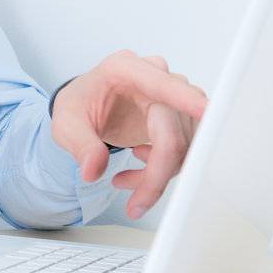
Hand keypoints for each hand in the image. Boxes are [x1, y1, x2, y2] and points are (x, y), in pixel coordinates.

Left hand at [50, 50, 206, 219]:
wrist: (87, 105)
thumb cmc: (80, 106)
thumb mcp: (66, 124)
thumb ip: (80, 145)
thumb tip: (93, 169)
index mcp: (126, 68)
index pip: (162, 88)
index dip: (185, 101)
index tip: (206, 111)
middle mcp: (156, 75)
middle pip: (173, 133)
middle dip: (157, 174)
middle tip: (136, 204)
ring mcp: (174, 92)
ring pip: (185, 145)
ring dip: (158, 173)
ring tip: (124, 180)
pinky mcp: (182, 111)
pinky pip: (186, 147)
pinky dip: (164, 168)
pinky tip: (139, 164)